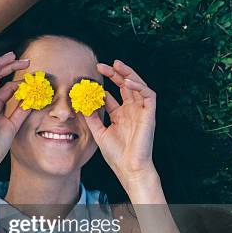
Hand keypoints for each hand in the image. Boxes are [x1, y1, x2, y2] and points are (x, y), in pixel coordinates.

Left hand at [84, 60, 156, 187]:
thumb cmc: (116, 154)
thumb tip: (81, 104)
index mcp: (121, 115)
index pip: (113, 94)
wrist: (128, 168)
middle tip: (101, 65)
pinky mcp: (150, 114)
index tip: (90, 77)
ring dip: (128, 74)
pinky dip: (139, 86)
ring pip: (138, 86)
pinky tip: (126, 82)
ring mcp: (141, 112)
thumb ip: (92, 118)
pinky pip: (149, 95)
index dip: (103, 85)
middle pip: (125, 86)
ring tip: (116, 65)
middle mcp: (132, 110)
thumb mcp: (99, 133)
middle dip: (114, 74)